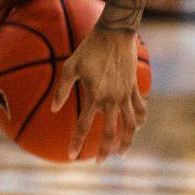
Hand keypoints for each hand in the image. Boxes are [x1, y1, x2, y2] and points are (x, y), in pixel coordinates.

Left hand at [52, 25, 146, 160]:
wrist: (115, 33)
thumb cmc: (89, 48)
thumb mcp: (70, 66)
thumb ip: (62, 89)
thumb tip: (53, 109)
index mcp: (94, 95)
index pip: (83, 126)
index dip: (77, 142)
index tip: (71, 156)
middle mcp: (111, 99)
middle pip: (110, 132)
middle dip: (105, 151)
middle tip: (99, 162)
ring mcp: (125, 94)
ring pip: (130, 126)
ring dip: (127, 141)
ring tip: (122, 152)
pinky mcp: (134, 88)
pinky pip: (140, 108)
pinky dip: (139, 120)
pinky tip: (136, 127)